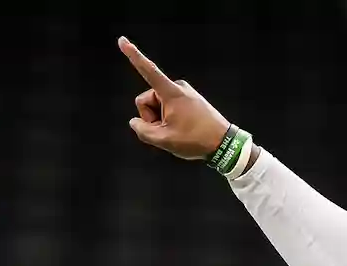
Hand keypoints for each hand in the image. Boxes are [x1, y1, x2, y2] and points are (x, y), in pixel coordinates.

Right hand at [120, 38, 232, 161]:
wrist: (224, 144)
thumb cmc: (195, 140)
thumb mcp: (164, 140)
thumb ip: (143, 130)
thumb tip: (135, 122)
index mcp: (171, 92)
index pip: (147, 70)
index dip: (133, 55)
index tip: (121, 39)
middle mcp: (177, 87)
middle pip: (147, 99)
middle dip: (151, 117)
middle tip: (168, 131)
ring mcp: (184, 92)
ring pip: (157, 105)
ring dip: (161, 120)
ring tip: (178, 131)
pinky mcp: (189, 98)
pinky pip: (169, 107)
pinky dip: (170, 119)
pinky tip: (183, 129)